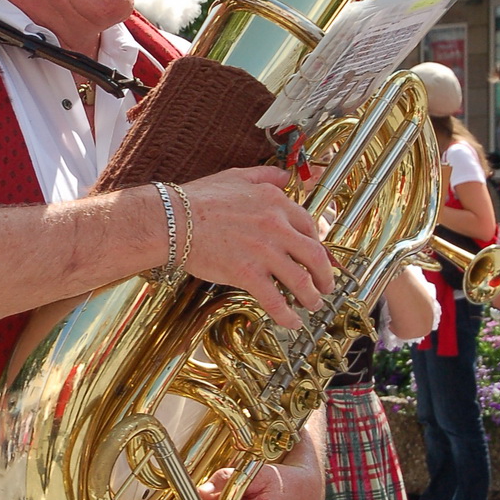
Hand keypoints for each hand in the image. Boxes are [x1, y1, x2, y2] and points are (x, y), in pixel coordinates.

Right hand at [180, 168, 334, 327]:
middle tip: (326, 286)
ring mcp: (264, 252)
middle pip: (315, 256)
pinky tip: (291, 323)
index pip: (310, 227)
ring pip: (302, 281)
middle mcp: (276, 227)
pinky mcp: (247, 274)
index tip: (318, 257)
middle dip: (325, 276)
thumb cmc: (198, 199)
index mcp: (276, 203)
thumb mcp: (238, 176)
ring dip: (312, 297)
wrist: (173, 220)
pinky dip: (287, 315)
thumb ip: (266, 176)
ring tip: (312, 305)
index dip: (318, 245)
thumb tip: (285, 176)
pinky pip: (276, 300)